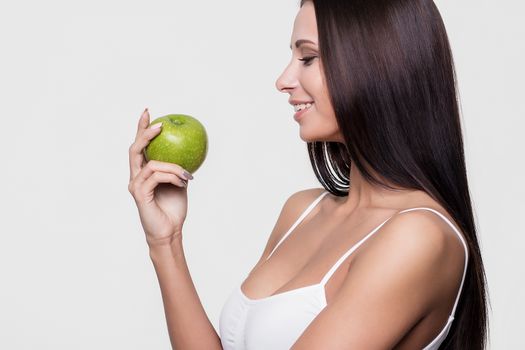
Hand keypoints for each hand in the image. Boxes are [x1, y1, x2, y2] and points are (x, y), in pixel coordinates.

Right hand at [128, 109, 193, 245]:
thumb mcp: (179, 183)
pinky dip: (171, 176)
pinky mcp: (139, 194)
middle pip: (135, 149)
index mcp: (143, 173)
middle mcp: (135, 177)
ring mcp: (136, 185)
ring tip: (186, 175)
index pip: (139, 147)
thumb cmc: (173, 209)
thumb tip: (190, 152)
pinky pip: (156, 177)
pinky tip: (182, 181)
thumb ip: (178, 168)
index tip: (149, 112)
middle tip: (160, 125)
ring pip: (151, 164)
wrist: (170, 231)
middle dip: (145, 133)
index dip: (141, 128)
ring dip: (173, 166)